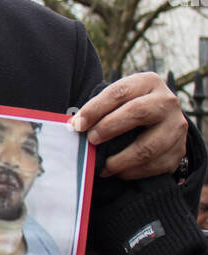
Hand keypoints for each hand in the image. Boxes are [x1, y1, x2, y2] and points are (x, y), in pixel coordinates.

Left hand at [70, 72, 187, 178]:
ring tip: (103, 165)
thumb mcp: (120, 101)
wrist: (164, 124)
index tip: (78, 124)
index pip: (120, 91)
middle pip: (137, 112)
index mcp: (149, 82)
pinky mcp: (179, 151)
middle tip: (91, 140)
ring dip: (119, 159)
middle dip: (108, 128)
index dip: (96, 108)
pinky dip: (131, 172)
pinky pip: (153, 166)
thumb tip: (75, 126)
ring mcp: (176, 127)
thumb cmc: (131, 110)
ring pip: (147, 146)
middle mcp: (167, 101)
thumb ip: (101, 110)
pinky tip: (118, 172)